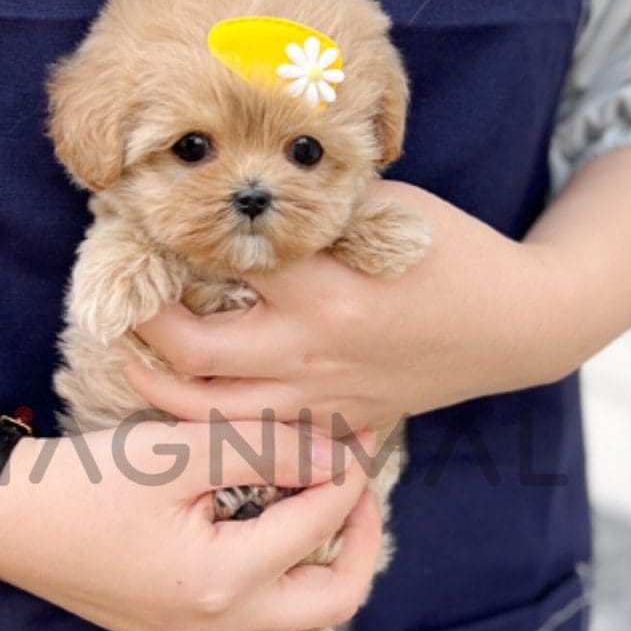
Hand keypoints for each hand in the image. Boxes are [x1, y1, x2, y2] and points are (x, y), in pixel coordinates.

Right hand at [0, 417, 381, 630]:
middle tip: (357, 486)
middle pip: (334, 600)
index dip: (350, 472)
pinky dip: (279, 583)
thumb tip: (341, 454)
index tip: (360, 432)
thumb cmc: (85, 481)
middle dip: (362, 540)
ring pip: (296, 621)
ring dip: (320, 568)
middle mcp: (216, 626)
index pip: (322, 523)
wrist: (4, 519)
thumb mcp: (181, 451)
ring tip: (315, 509)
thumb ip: (268, 449)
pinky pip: (253, 623)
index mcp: (222, 581)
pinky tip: (265, 536)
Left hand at [125, 181, 569, 432]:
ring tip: (130, 353)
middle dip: (138, 318)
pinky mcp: (336, 424)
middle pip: (191, 347)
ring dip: (158, 384)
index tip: (131, 223)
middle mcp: (312, 350)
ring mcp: (322, 397)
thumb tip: (240, 195)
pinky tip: (187, 397)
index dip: (163, 240)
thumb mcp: (387, 209)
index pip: (216, 264)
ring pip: (211, 411)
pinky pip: (256, 435)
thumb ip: (314, 208)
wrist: (516, 327)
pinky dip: (213, 421)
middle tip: (115, 291)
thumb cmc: (452, 252)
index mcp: (324, 287)